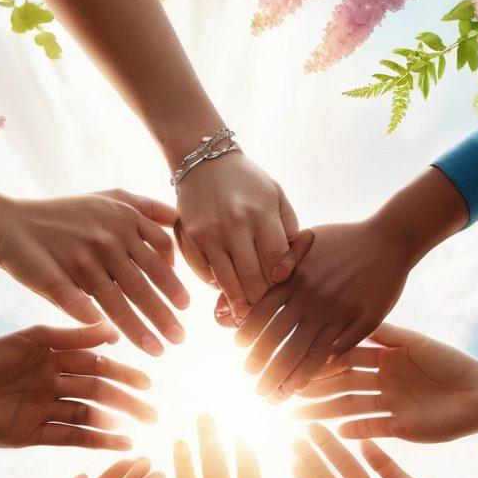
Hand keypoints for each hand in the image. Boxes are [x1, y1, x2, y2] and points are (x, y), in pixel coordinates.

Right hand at [0, 191, 189, 355]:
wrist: (11, 224)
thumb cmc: (67, 217)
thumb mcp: (108, 198)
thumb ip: (145, 208)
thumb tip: (178, 220)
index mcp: (123, 219)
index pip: (161, 251)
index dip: (174, 281)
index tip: (184, 305)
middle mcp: (107, 236)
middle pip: (145, 280)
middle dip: (165, 313)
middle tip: (180, 338)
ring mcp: (83, 257)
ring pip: (120, 298)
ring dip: (140, 328)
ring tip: (158, 350)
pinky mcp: (58, 277)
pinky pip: (82, 306)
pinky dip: (98, 322)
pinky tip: (111, 340)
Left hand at [0, 324, 155, 449]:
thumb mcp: (31, 340)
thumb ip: (70, 336)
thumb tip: (112, 329)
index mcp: (55, 359)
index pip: (98, 366)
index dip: (123, 374)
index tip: (148, 382)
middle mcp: (55, 385)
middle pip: (99, 394)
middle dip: (127, 402)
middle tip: (153, 411)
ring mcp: (46, 410)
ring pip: (89, 416)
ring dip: (116, 422)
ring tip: (142, 428)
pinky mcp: (34, 434)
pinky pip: (71, 438)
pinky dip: (96, 441)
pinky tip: (119, 443)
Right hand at [176, 153, 298, 319]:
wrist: (203, 162)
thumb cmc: (247, 183)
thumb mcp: (276, 196)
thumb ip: (288, 229)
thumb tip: (287, 269)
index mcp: (260, 212)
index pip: (275, 261)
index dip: (279, 281)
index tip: (280, 290)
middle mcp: (234, 224)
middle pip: (253, 277)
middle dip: (261, 300)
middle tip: (265, 313)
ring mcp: (208, 233)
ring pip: (228, 282)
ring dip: (239, 303)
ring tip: (246, 315)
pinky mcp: (189, 239)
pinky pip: (205, 274)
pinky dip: (216, 286)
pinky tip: (224, 289)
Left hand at [226, 215, 415, 400]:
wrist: (389, 239)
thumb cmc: (343, 240)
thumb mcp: (305, 241)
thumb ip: (279, 263)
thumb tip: (257, 284)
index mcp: (295, 278)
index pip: (262, 313)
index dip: (249, 335)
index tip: (241, 351)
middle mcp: (314, 297)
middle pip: (280, 340)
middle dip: (264, 367)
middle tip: (256, 386)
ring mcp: (339, 310)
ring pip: (307, 352)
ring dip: (288, 379)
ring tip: (277, 396)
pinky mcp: (364, 320)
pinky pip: (338, 351)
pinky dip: (321, 369)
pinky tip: (307, 384)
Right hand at [292, 323, 477, 441]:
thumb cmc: (453, 363)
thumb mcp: (417, 344)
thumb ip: (386, 334)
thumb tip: (352, 317)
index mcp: (383, 358)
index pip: (345, 357)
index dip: (322, 360)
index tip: (297, 358)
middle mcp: (381, 381)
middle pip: (341, 384)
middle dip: (313, 388)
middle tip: (285, 391)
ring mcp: (388, 404)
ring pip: (349, 408)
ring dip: (323, 412)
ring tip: (296, 416)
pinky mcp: (399, 427)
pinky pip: (371, 429)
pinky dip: (354, 431)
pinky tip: (334, 433)